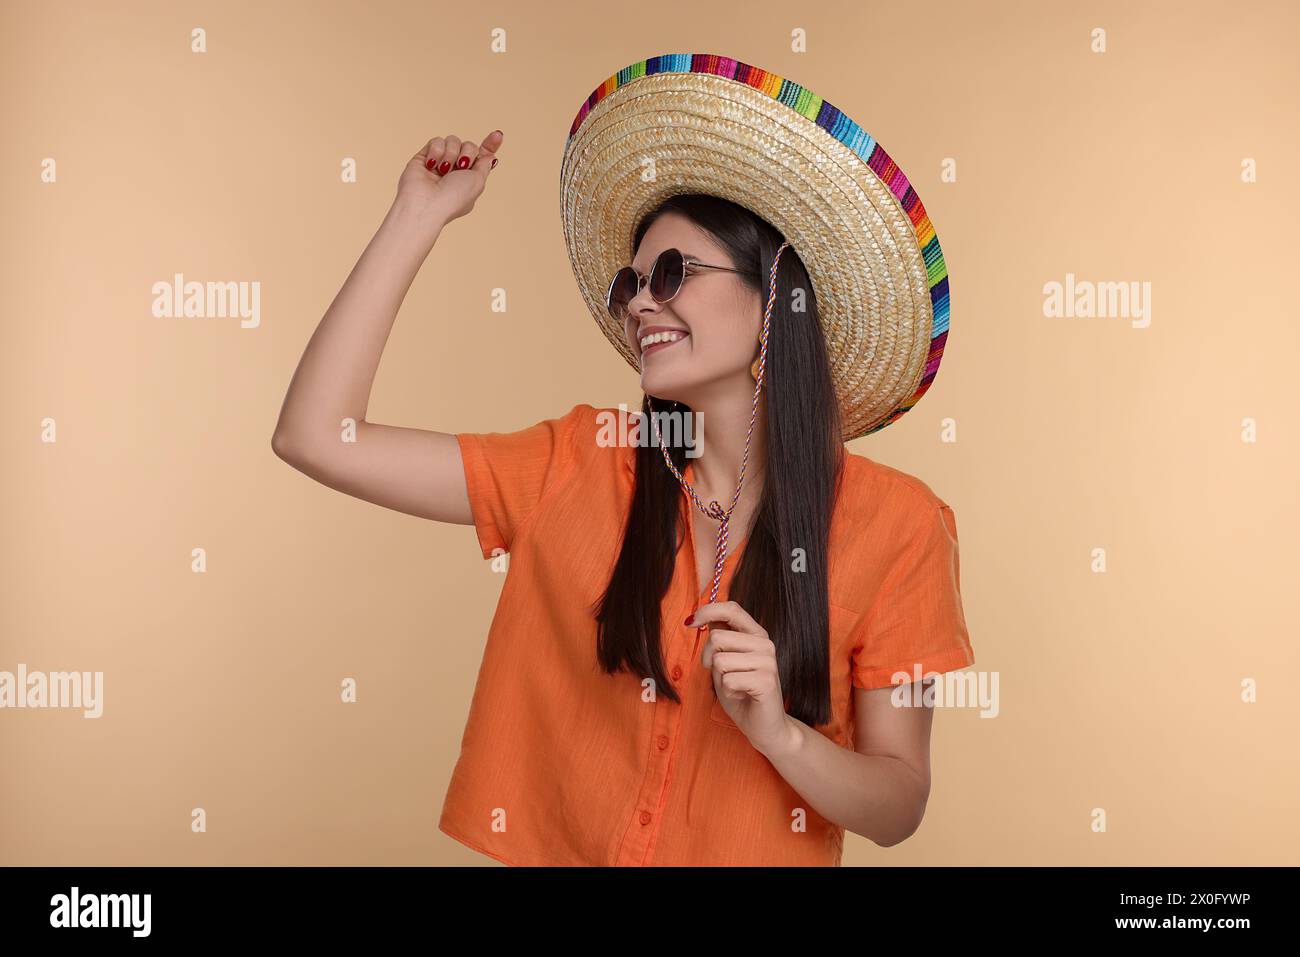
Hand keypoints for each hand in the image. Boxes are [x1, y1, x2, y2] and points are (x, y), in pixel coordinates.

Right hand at [396, 131, 503, 222]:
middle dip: (468, 153)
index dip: (490, 145)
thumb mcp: (478, 182)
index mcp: (470, 179)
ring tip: (443, 170)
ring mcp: (441, 163)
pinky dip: (436, 152)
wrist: (426, 203)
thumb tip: (490, 155)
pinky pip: (437, 141)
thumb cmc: (453, 198)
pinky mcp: (425, 156)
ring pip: (453, 141)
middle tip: (461, 166)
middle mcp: (456, 170)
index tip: (498, 135)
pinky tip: (431, 165)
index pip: (482, 157)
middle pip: (469, 146)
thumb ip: (485, 165)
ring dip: (451, 154)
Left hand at [692, 600, 796, 756]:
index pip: (732, 609)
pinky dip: (728, 692)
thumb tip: (700, 617)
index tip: (691, 622)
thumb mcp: (725, 663)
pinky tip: (742, 695)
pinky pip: (728, 680)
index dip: (708, 610)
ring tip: (736, 686)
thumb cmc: (742, 693)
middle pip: (716, 638)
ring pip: (720, 660)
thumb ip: (719, 641)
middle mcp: (765, 643)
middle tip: (723, 675)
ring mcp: (767, 661)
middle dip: (709, 659)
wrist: (765, 727)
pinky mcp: (766, 680)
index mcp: (756, 634)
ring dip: (720, 679)